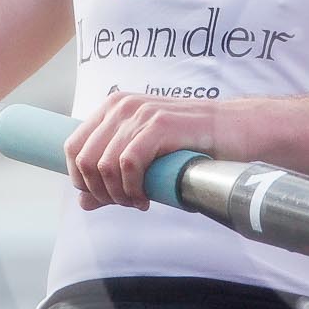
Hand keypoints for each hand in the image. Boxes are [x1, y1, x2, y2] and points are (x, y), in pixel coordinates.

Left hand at [64, 90, 256, 210]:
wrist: (235, 130)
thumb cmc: (190, 145)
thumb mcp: (144, 160)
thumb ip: (111, 179)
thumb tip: (82, 203)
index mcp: (112, 107)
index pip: (73, 147)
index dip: (81, 180)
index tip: (103, 198)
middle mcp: (121, 105)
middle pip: (85, 159)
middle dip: (99, 191)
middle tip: (125, 203)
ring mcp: (140, 112)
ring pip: (104, 165)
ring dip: (118, 194)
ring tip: (138, 202)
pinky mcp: (159, 125)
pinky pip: (128, 164)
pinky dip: (132, 188)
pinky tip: (146, 197)